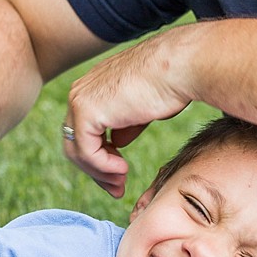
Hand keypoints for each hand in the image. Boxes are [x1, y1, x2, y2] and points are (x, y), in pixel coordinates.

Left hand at [63, 30, 196, 197]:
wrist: (180, 66)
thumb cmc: (171, 84)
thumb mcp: (141, 110)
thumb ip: (124, 125)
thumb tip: (116, 142)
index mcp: (91, 89)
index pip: (83, 133)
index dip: (99, 159)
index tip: (119, 177)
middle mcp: (80, 92)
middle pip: (75, 143)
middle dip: (96, 171)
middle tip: (117, 189)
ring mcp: (79, 100)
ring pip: (77, 151)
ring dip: (99, 173)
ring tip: (120, 184)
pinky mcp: (86, 110)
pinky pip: (86, 151)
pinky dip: (102, 166)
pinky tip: (122, 170)